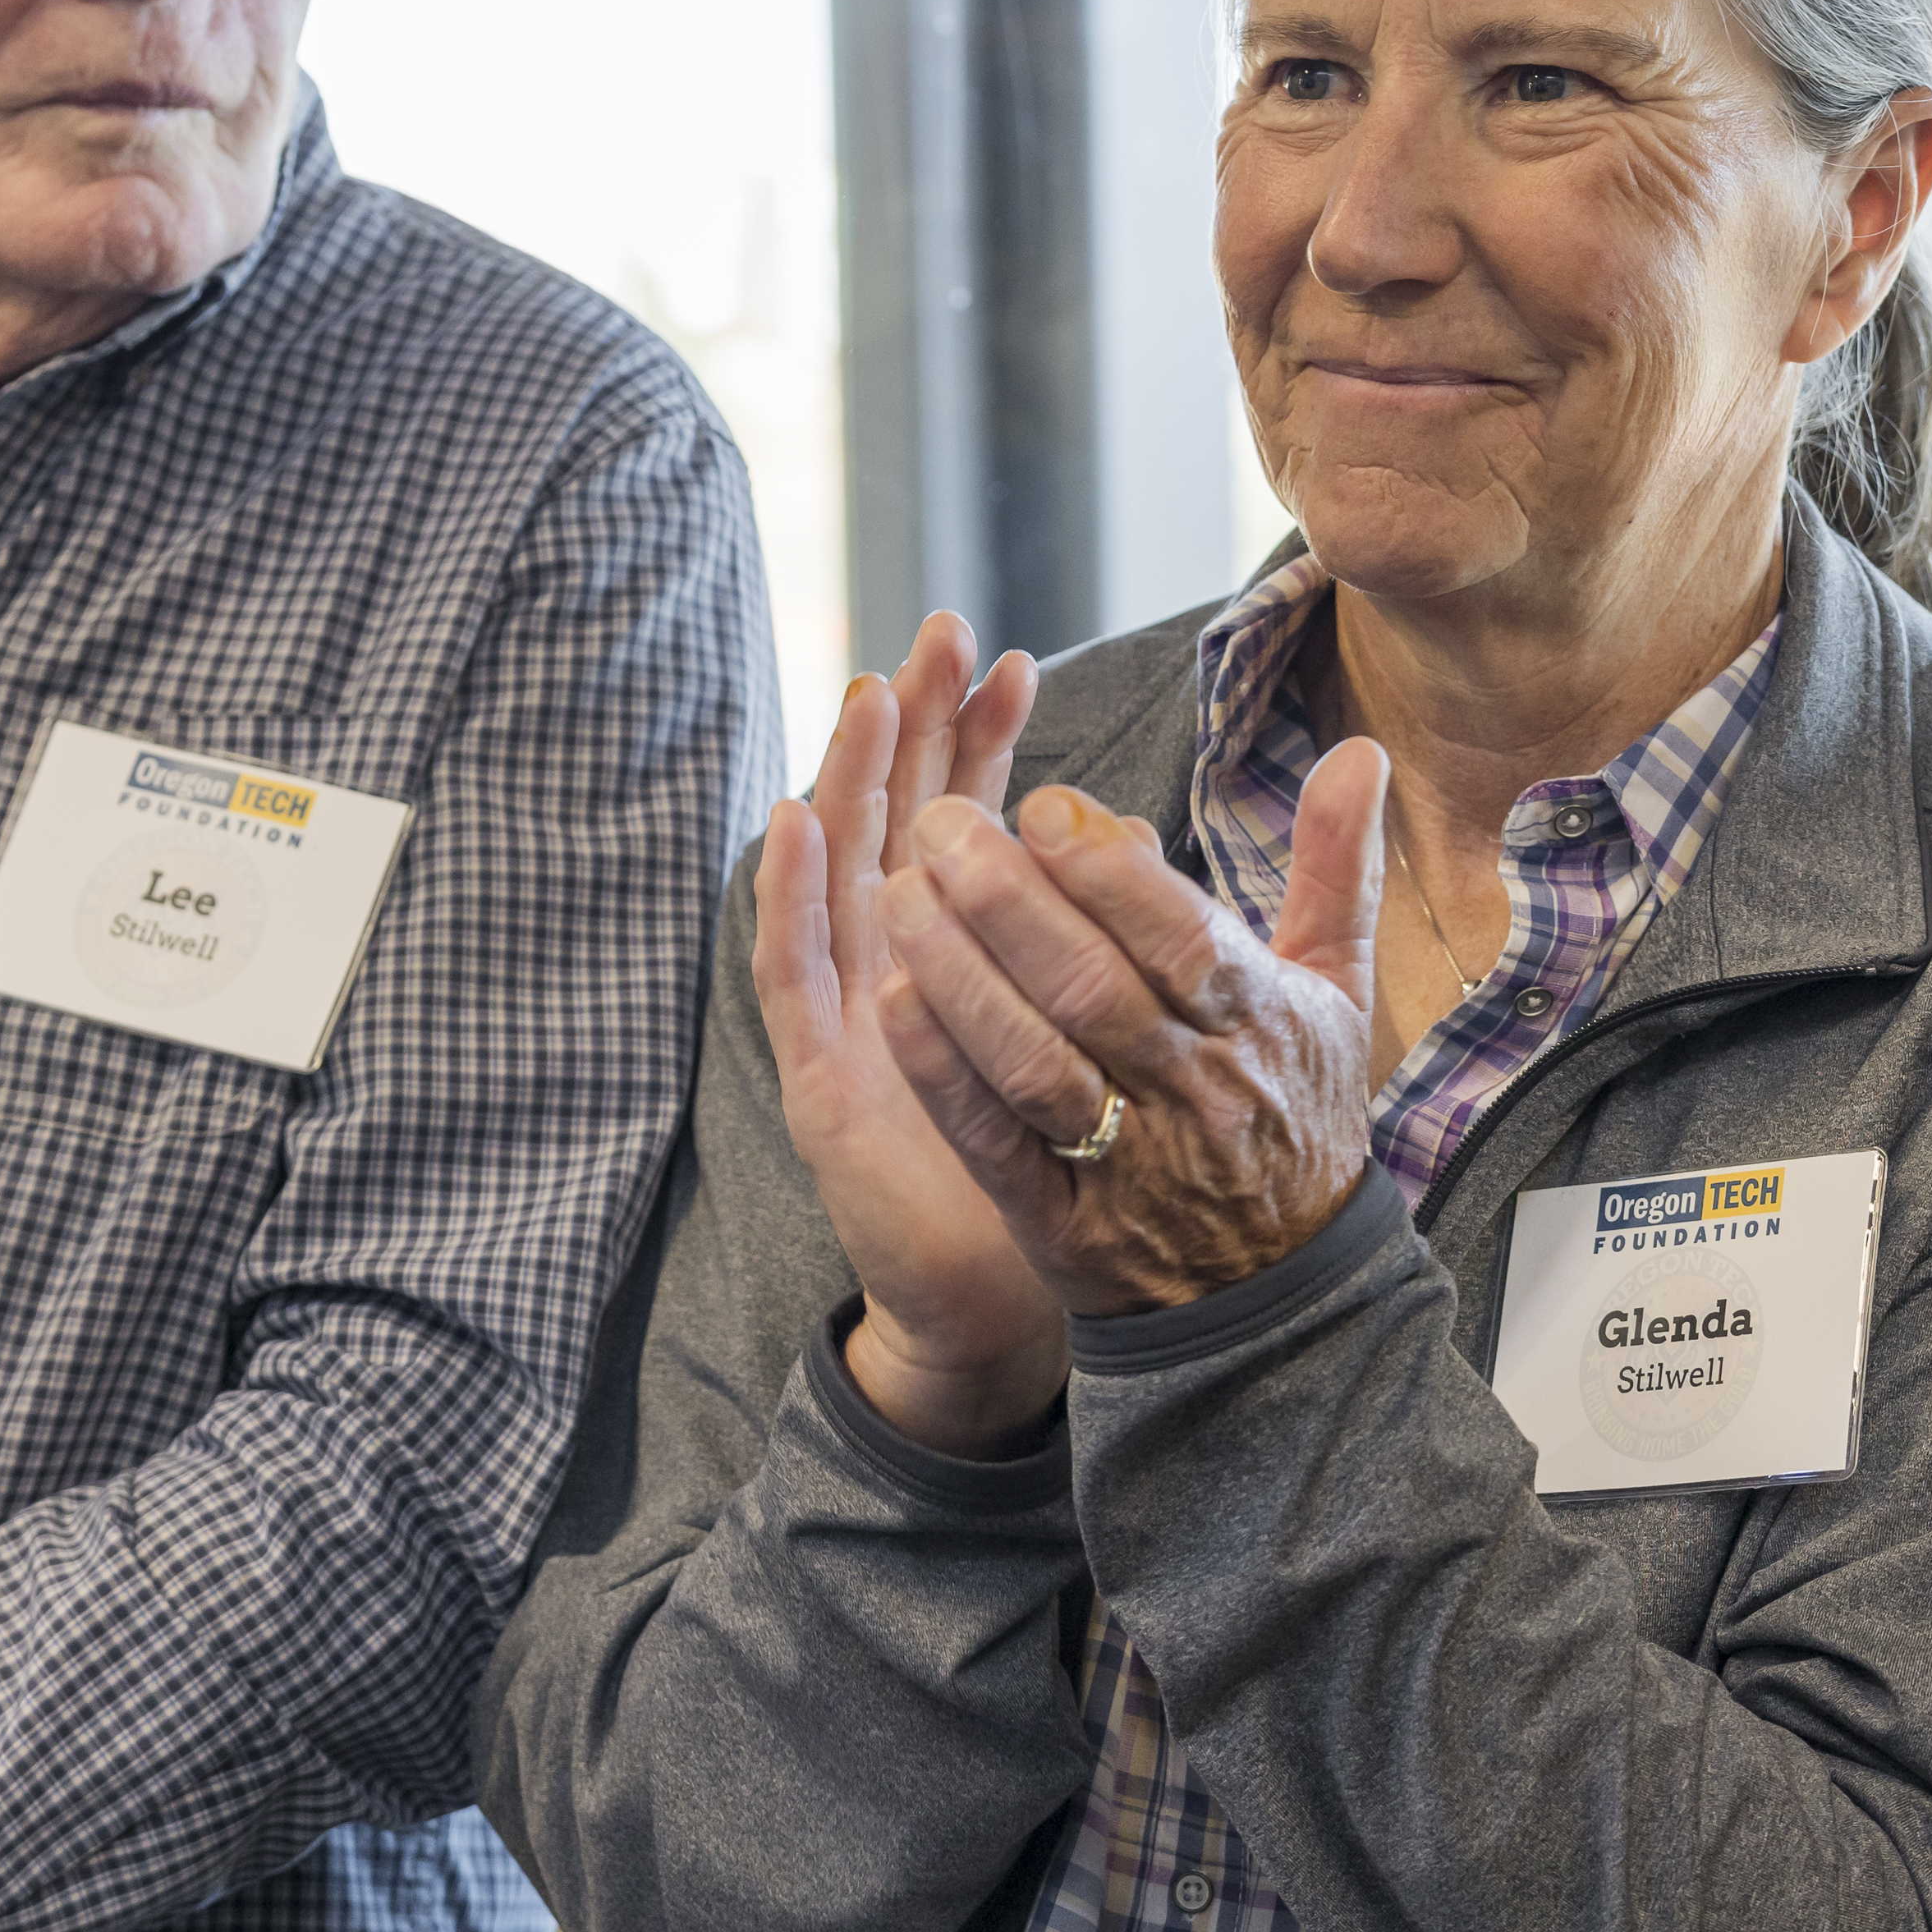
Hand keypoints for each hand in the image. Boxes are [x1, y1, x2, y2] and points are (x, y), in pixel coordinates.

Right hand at [757, 615, 1063, 1454]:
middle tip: (938, 632)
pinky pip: (789, 970)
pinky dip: (784, 894)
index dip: (986, 740)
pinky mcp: (818, 1072)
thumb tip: (1147, 836)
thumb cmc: (1068, 1165)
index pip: (973, 818)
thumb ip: (1144, 941)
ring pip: (838, 871)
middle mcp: (902, 963)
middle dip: (920, 726)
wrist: (1010, 1299)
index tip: (1015, 661)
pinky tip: (792, 822)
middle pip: (900, 817)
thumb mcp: (1119, 1040)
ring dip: (847, 779)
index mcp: (972, 951)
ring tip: (871, 693)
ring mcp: (852, 1011)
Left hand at [876, 741, 1387, 1317]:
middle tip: (939, 824)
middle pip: (1095, 988)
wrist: (1283, 1296)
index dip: (1107, 873)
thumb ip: (1338, 869)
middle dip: (1009, 901)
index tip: (1042, 803)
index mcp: (1262, 1024)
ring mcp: (1126, 1162)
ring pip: (1035, 1060)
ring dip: (961, 976)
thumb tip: (1359, 749)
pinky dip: (944, 1074)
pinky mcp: (1063, 1224)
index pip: (1182, 938)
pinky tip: (895, 1003)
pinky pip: (995, 1142)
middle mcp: (1196, 1090)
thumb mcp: (1338, 995)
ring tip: (899, 893)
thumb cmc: (1297, 1114)